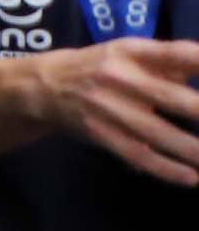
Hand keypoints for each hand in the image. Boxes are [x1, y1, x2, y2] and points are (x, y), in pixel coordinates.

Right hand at [44, 37, 198, 184]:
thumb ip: (172, 63)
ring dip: (192, 150)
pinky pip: (137, 154)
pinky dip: (165, 169)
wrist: (45, 86)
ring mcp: (109, 108)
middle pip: (172, 97)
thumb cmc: (102, 67)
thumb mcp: (132, 53)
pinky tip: (191, 178)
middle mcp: (120, 77)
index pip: (177, 54)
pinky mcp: (100, 133)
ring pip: (158, 133)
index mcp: (133, 52)